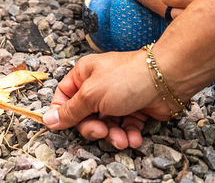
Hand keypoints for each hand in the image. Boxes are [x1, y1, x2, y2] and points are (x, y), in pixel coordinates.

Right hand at [43, 51, 166, 148]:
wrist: (165, 80)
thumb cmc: (126, 78)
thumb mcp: (91, 95)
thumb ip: (70, 111)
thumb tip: (48, 119)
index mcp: (84, 74)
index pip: (64, 96)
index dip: (64, 113)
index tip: (67, 126)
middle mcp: (99, 85)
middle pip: (85, 115)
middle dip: (94, 128)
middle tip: (102, 131)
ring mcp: (117, 98)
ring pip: (106, 124)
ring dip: (113, 135)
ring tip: (123, 139)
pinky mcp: (134, 109)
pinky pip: (124, 127)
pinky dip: (128, 135)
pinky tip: (134, 138)